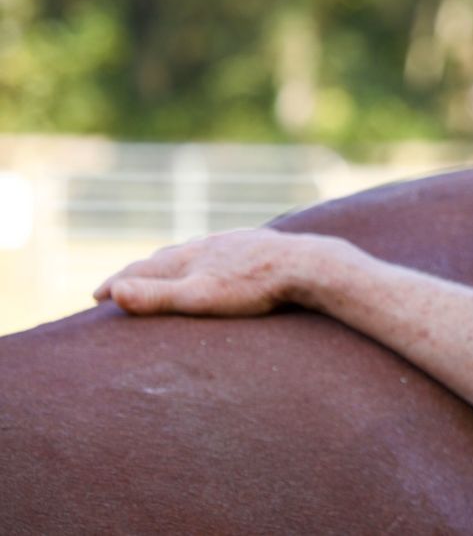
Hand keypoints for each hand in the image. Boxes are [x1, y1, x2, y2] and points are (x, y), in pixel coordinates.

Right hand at [93, 228, 327, 315]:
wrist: (308, 265)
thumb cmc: (255, 287)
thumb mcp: (201, 297)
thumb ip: (158, 296)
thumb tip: (115, 292)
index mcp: (189, 259)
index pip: (141, 271)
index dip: (117, 285)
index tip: (96, 298)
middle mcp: (207, 245)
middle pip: (163, 259)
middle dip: (138, 273)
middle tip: (119, 286)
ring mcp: (232, 243)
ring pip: (193, 252)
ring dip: (171, 264)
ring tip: (162, 271)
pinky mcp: (256, 246)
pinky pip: (220, 251)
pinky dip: (204, 259)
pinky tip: (217, 262)